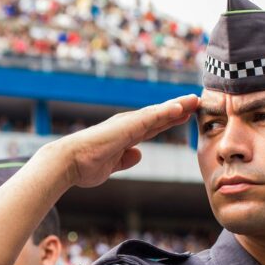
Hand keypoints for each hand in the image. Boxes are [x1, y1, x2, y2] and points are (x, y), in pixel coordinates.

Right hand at [55, 94, 198, 188]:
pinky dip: (166, 111)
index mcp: (124, 135)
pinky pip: (151, 117)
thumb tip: (138, 154)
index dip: (168, 121)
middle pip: (158, 116)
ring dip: (176, 106)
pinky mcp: (126, 126)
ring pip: (157, 113)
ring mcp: (127, 124)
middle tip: (195, 101)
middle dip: (177, 109)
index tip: (184, 116)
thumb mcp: (111, 165)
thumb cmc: (84, 165)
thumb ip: (125, 159)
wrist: (68, 163)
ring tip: (194, 99)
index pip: (152, 126)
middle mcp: (127, 126)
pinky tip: (180, 107)